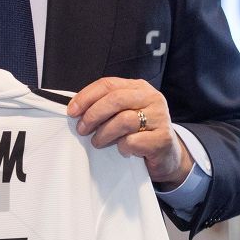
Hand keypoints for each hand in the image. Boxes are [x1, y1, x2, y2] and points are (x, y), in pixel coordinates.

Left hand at [66, 77, 193, 186]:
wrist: (167, 155)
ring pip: (123, 120)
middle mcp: (152, 98)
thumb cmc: (139, 132)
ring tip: (98, 142)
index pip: (108, 84)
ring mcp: (160, 118)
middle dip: (92, 115)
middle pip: (115, 99)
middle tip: (82, 129)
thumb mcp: (124, 112)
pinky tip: (122, 150)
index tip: (72, 111)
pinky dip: (122, 147)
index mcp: (139, 88)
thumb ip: (106, 106)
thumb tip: (76, 109)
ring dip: (104, 133)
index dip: (86, 96)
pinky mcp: (163, 139)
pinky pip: (133, 141)